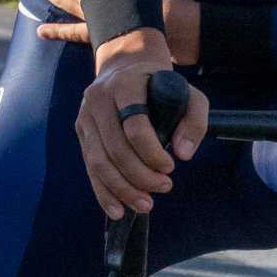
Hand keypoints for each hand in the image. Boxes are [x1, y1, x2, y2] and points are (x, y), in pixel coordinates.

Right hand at [75, 33, 206, 218]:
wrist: (124, 65)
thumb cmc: (162, 85)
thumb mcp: (189, 94)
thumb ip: (195, 122)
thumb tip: (184, 154)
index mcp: (124, 85)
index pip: (134, 125)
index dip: (152, 152)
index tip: (172, 167)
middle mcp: (98, 99)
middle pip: (115, 148)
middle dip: (141, 176)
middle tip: (165, 187)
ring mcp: (85, 116)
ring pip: (98, 161)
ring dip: (122, 188)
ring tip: (146, 205)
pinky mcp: (81, 131)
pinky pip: (89, 166)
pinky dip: (103, 191)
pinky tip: (118, 210)